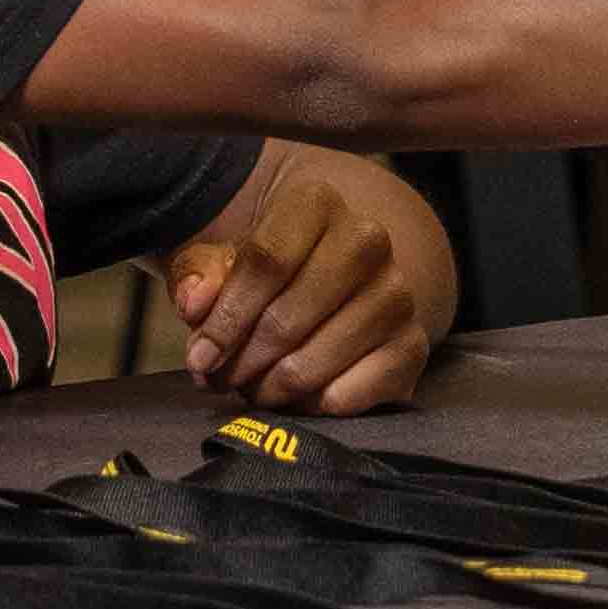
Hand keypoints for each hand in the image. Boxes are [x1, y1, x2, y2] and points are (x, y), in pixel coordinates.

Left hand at [167, 141, 449, 416]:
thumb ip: (198, 274)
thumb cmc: (266, 265)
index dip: (225, 318)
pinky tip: (294, 396)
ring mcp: (396, 294)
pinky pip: (349, 395)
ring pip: (314, 362)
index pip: (265, 262)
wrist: (334, 271)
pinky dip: (310, 406)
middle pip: (286, 318)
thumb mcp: (220, 256)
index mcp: (317, 202)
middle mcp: (368, 240)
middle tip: (219, 377)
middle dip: (242, 360)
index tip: (200, 354)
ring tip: (252, 385)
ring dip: (270, 387)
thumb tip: (195, 303)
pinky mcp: (412, 346)